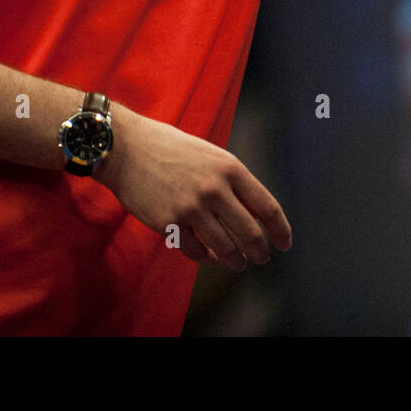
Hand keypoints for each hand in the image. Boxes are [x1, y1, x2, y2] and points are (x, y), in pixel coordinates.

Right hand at [94, 103, 291, 269]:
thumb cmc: (170, 148)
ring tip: (238, 262)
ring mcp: (191, 208)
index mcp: (230, 168)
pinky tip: (210, 257)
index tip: (285, 243)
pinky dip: (206, 259)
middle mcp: (214, 189)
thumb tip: (254, 213)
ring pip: (225, 248)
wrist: (126, 147)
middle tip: (261, 258)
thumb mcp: (211, 155)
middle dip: (260, 251)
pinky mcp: (168, 223)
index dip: (281, 230)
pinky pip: (196, 252)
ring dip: (235, 260)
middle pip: (250, 234)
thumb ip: (232, 181)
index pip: (267, 207)